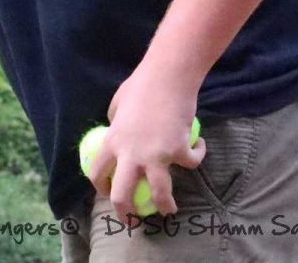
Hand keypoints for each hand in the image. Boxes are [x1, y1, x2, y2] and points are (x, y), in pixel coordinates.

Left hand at [90, 68, 206, 225]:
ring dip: (166, 205)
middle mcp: (131, 153)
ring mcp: (156, 155)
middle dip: (126, 213)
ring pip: (159, 193)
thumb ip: (116, 122)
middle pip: (123, 195)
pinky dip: (197, 156)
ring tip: (169, 210)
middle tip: (132, 220)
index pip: (98, 172)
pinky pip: (191, 162)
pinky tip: (199, 148)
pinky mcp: (180, 150)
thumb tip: (115, 129)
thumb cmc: (141, 85)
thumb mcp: (118, 103)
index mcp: (113, 141)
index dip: (100, 187)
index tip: (106, 193)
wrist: (167, 76)